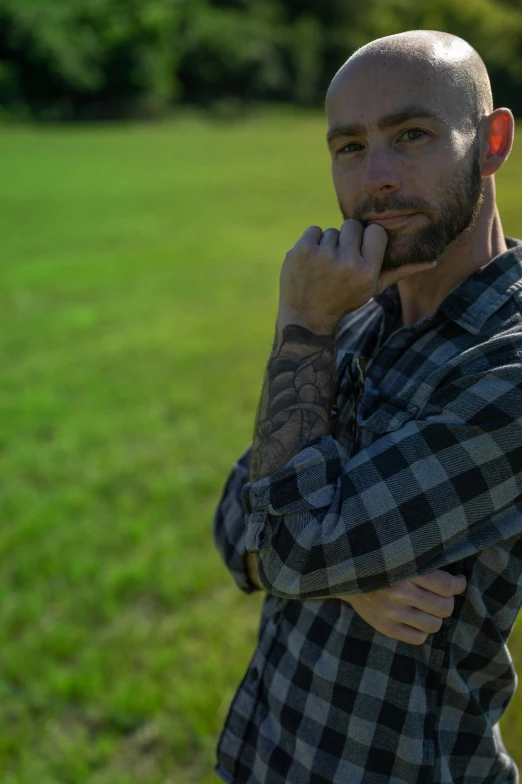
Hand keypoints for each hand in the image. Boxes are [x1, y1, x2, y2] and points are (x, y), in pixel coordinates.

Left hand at [278, 220, 435, 334]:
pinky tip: (311, 263)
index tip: (358, 254)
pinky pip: (313, 230)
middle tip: (339, 262)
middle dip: (346, 240)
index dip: (366, 241)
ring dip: (328, 244)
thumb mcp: (374, 288)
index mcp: (368, 270)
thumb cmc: (344, 299)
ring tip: (324, 267)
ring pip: (332, 230)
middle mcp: (347, 262)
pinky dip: (311, 243)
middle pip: (352, 225)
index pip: (375, 230)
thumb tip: (433, 260)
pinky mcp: (302, 251)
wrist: (306, 317)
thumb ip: (400, 272)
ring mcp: (322, 256)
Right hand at [336, 569, 466, 644]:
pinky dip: (422, 630)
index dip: (458, 585)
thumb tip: (456, 577)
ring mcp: (391, 612)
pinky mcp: (384, 627)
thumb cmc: (382, 563)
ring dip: (435, 616)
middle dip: (447, 601)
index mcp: (406, 570)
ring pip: (434, 625)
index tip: (458, 581)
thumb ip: (424, 563)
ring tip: (428, 608)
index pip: (446, 586)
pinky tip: (417, 618)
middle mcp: (399, 592)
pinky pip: (418, 638)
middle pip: (444, 607)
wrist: (346, 573)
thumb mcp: (401, 556)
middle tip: (442, 595)